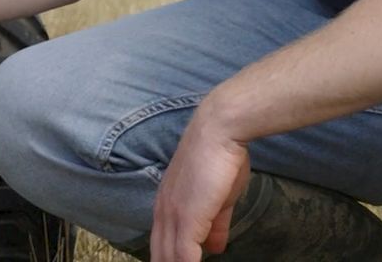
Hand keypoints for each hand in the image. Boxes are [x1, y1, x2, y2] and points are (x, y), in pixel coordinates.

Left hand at [151, 110, 250, 261]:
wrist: (219, 132)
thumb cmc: (221, 160)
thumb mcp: (220, 200)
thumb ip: (215, 225)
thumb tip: (214, 248)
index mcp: (166, 207)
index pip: (162, 246)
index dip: (169, 261)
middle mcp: (163, 213)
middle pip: (160, 256)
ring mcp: (172, 217)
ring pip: (168, 259)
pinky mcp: (185, 220)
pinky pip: (184, 257)